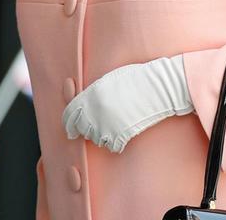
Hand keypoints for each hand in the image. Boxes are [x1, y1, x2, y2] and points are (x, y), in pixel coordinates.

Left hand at [62, 56, 193, 153]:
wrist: (156, 87)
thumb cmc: (135, 79)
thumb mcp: (107, 81)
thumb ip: (92, 95)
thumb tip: (85, 106)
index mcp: (88, 96)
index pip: (69, 115)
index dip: (69, 124)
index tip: (71, 131)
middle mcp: (93, 112)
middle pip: (83, 129)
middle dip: (88, 130)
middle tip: (100, 127)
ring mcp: (105, 125)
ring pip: (97, 139)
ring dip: (103, 136)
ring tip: (115, 126)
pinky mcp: (120, 135)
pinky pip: (112, 146)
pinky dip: (117, 143)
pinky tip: (123, 134)